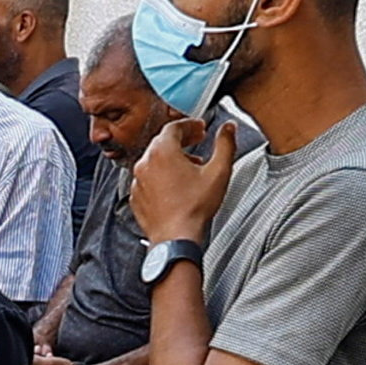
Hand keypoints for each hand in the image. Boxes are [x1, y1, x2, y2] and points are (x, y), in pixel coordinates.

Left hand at [128, 110, 241, 249]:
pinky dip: (161, 177)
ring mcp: (138, 181)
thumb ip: (225, 144)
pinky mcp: (137, 197)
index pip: (174, 127)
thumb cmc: (194, 209)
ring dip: (171, 159)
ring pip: (154, 161)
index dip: (190, 125)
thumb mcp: (219, 171)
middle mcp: (145, 163)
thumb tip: (229, 128)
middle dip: (181, 140)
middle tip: (196, 142)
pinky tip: (175, 186)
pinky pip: (148, 179)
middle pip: (162, 142)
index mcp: (162, 151)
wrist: (175, 239)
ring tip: (189, 166)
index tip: (200, 128)